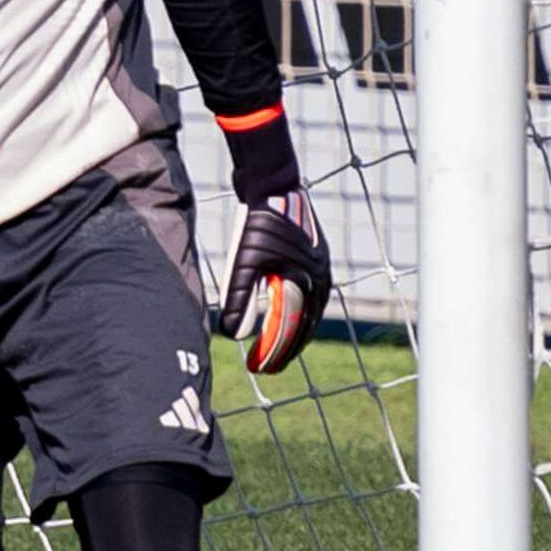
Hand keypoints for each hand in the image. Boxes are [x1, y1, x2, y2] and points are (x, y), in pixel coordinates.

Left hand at [221, 188, 332, 374]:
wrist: (272, 181)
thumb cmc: (259, 222)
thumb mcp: (244, 262)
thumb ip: (239, 297)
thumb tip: (231, 333)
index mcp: (309, 280)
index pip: (294, 328)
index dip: (276, 351)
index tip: (261, 369)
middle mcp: (319, 275)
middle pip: (305, 322)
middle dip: (286, 347)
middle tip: (269, 367)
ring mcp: (317, 263)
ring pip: (308, 307)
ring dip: (293, 329)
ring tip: (276, 345)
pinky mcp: (308, 253)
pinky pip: (304, 289)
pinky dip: (294, 306)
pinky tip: (279, 311)